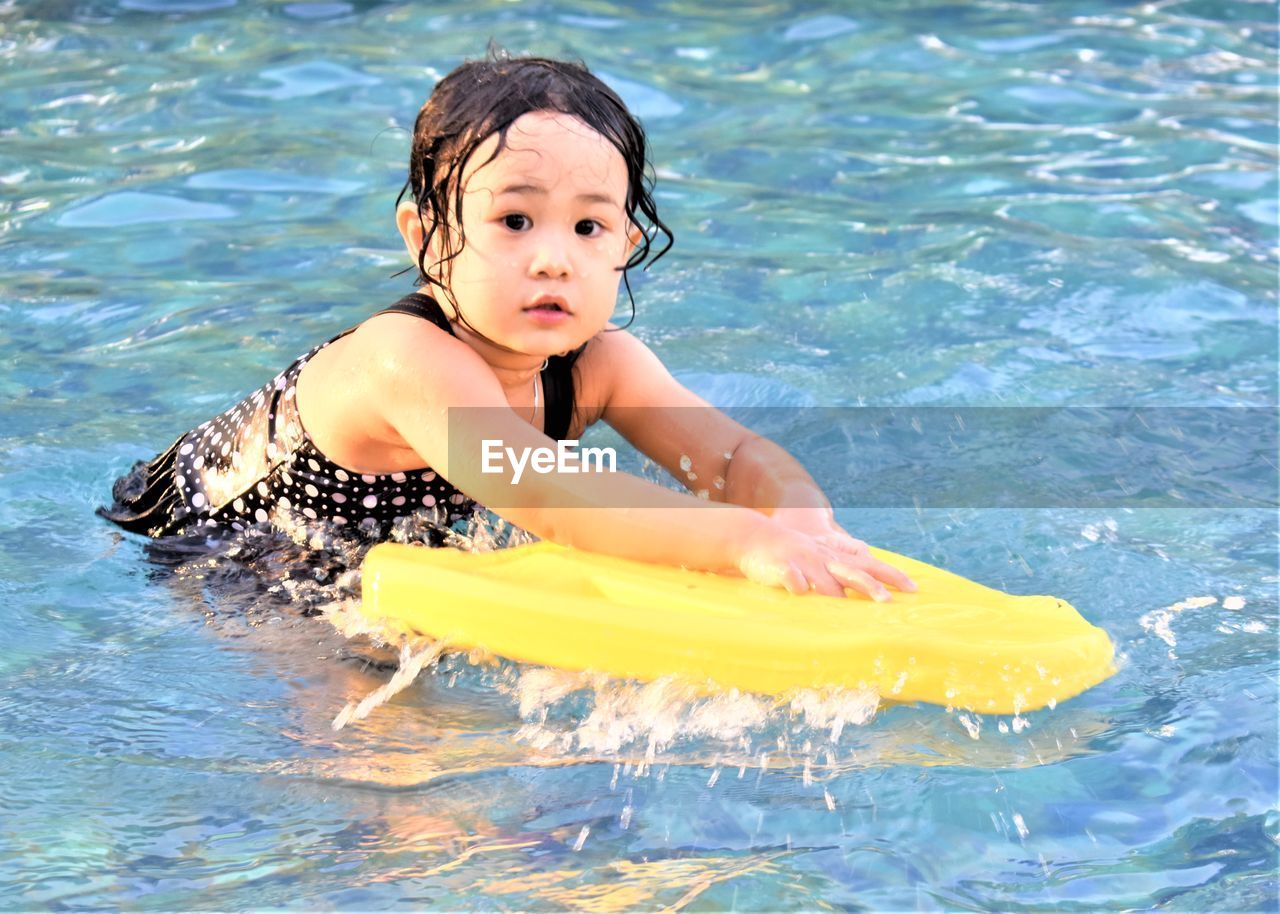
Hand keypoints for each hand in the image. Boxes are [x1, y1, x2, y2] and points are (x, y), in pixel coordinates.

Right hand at [736, 514, 916, 600]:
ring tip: (848, 610)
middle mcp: (824, 559)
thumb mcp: (820, 559)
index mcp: (835, 559)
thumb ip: (841, 575)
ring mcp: (803, 563)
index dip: (892, 576)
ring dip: (836, 594)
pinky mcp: (781, 568)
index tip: (915, 589)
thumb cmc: (792, 554)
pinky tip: (800, 592)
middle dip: (870, 588)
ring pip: (824, 579)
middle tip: (888, 603)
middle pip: (852, 573)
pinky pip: (790, 577)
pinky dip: (796, 584)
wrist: (756, 537)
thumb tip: (868, 592)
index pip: (870, 566)